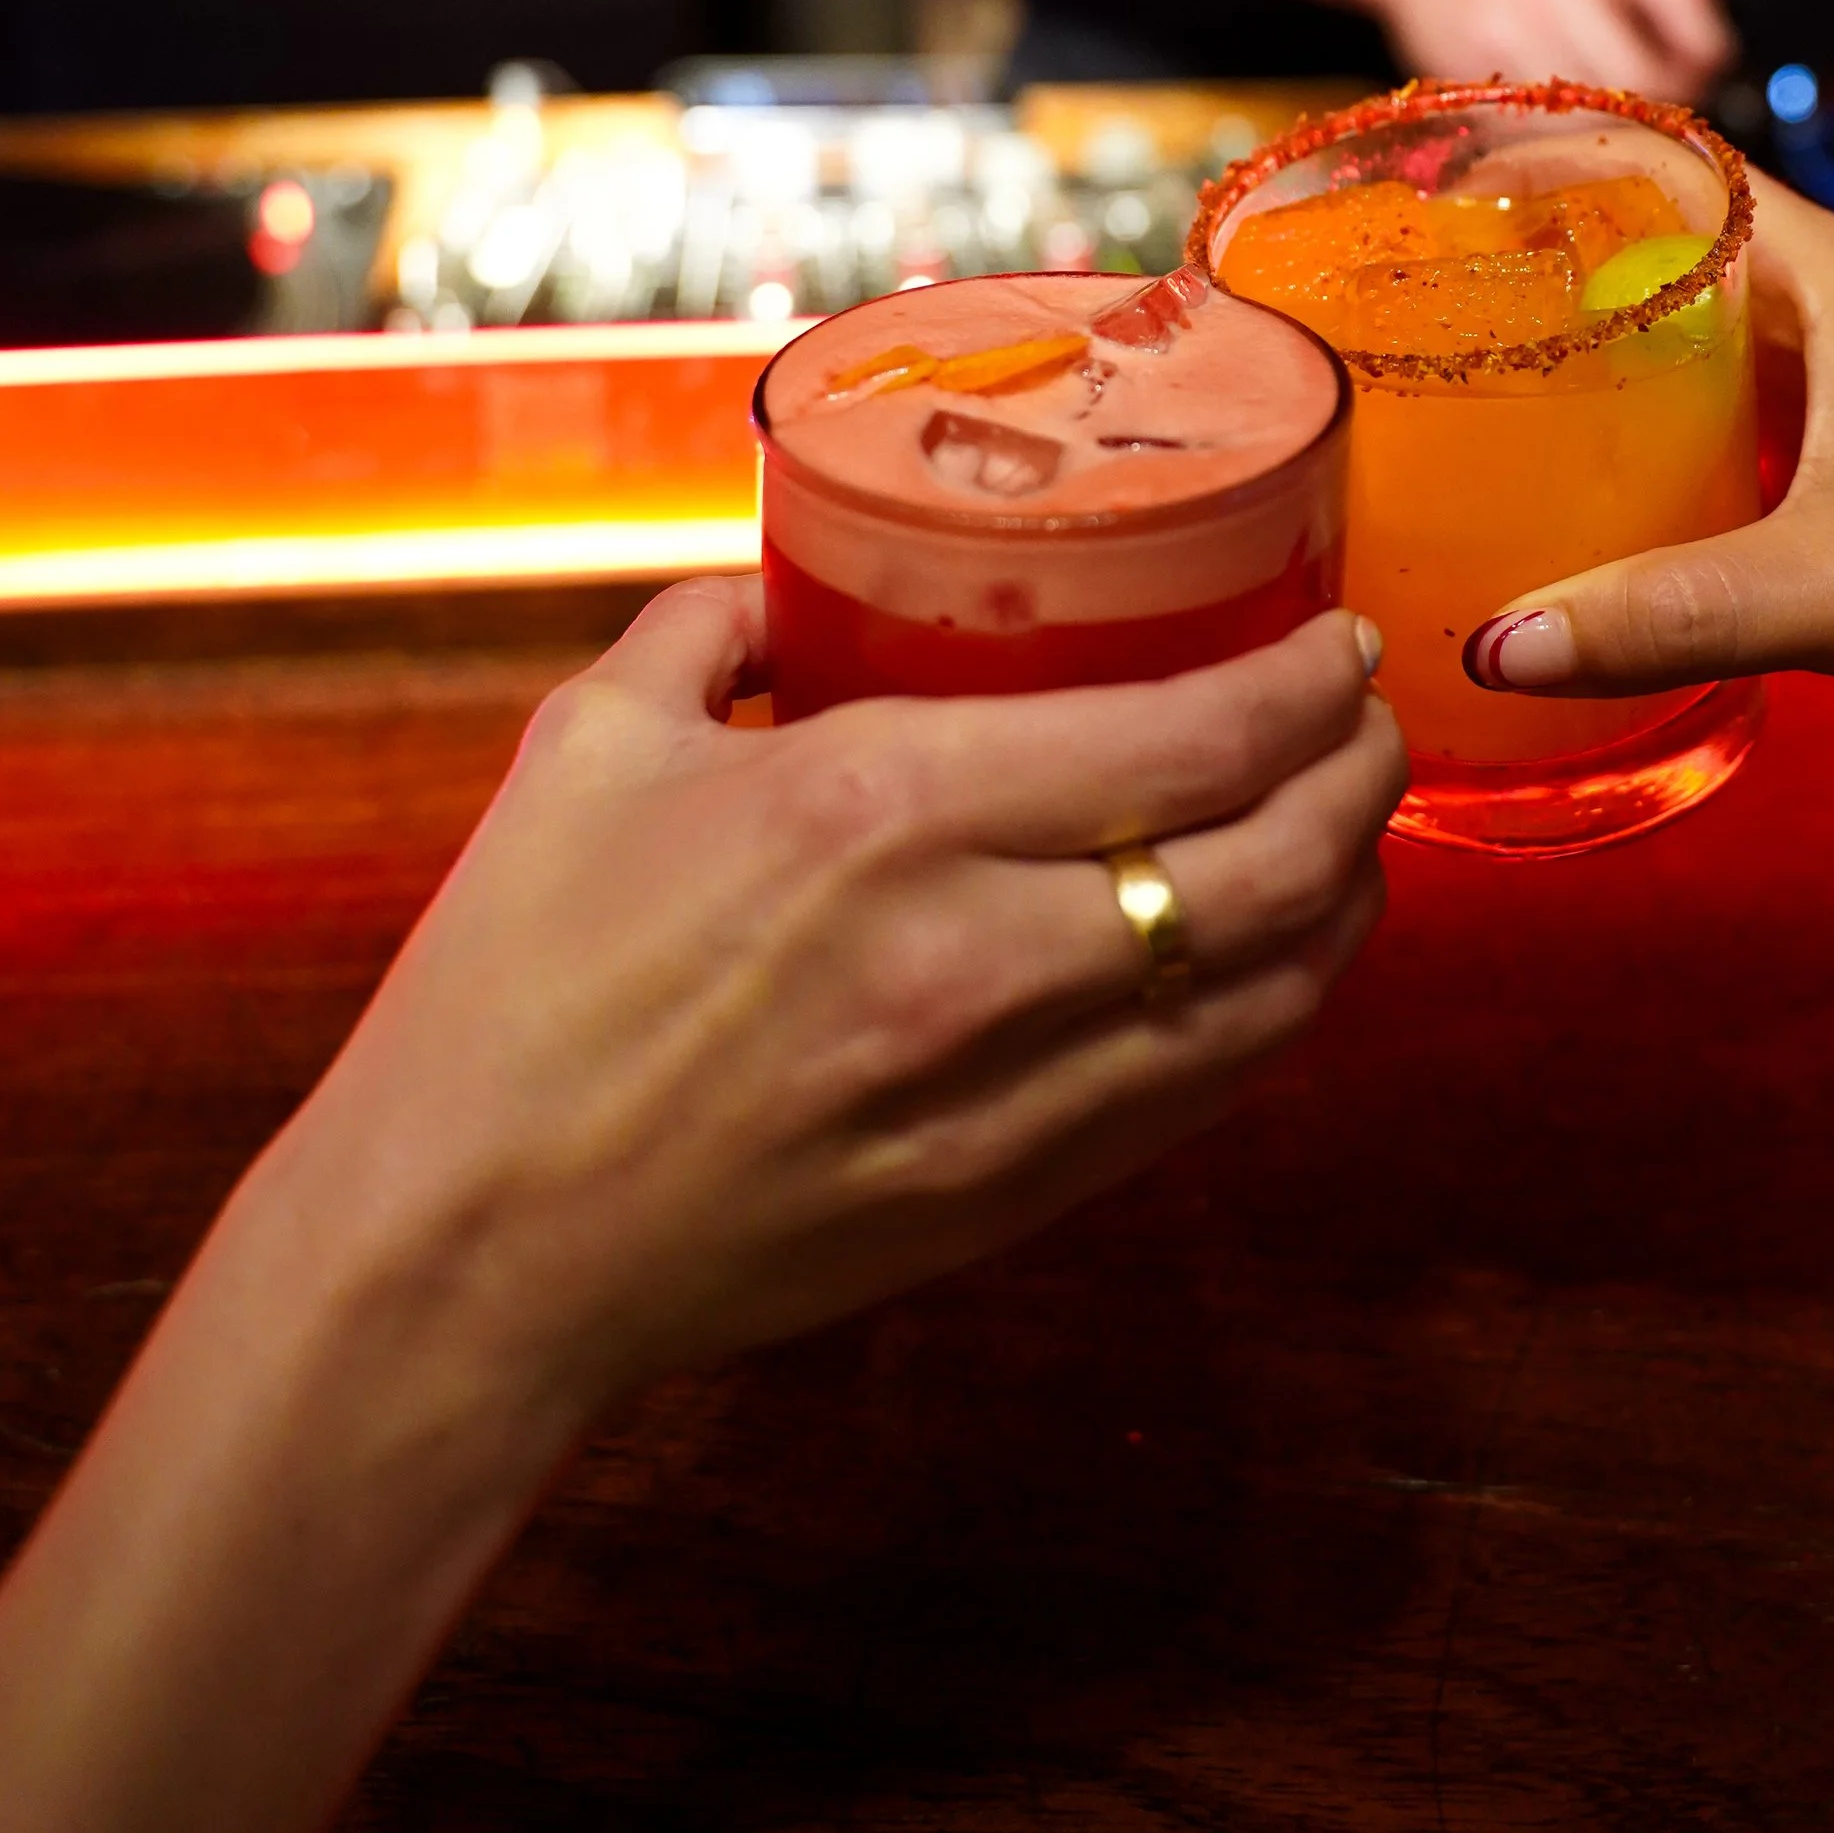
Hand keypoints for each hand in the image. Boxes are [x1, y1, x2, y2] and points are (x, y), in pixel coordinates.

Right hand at [283, 581, 1405, 1433]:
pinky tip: (1268, 968)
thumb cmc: (510, 990)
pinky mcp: (1002, 1198)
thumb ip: (704, 630)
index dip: (1306, 687)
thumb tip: (778, 583)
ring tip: (1346, 836)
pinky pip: (1196, 1097)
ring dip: (1342, 902)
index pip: (1189, 737)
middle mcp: (979, 948)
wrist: (465, 1249)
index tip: (1343, 645)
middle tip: (1368, 725)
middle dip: (1358, 778)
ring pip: (1266, 993)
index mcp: (883, 805)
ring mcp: (1005, 1092)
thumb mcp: (589, 746)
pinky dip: (1268, 1018)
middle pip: (1271, 861)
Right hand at [1363, 0, 1734, 100]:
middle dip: (1654, 106)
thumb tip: (1717, 61)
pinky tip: (1546, 100)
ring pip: (1575, 122)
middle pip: (1625, 92)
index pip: (1664, 49)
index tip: (1696, 74)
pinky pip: (1522, 127)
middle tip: (1656, 100)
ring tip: (1601, 101)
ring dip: (1602, 125)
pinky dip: (1545, 127)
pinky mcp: (1456, 76)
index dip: (1691, 77)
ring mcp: (1495, 41)